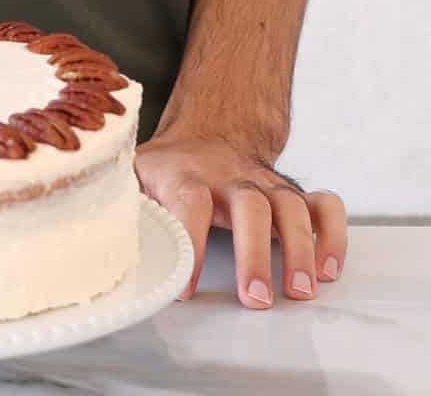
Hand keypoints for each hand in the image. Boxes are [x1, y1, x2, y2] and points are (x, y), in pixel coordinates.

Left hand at [134, 131, 347, 308]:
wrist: (205, 132)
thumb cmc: (167, 170)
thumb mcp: (133, 177)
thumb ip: (120, 204)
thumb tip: (97, 239)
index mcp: (185, 175)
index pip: (188, 202)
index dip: (190, 242)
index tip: (186, 289)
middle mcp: (230, 176)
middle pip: (249, 203)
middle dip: (255, 252)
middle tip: (255, 297)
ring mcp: (265, 182)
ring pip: (289, 205)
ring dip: (299, 248)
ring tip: (300, 290)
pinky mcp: (291, 193)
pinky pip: (323, 205)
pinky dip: (332, 234)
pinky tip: (329, 268)